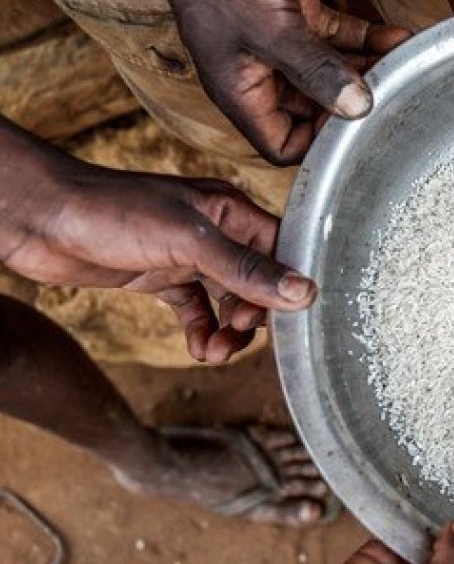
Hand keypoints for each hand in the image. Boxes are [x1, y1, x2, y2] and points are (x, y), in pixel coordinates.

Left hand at [2, 154, 315, 363]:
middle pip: (256, 282)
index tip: (285, 320)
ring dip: (227, 331)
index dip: (286, 286)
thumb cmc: (112, 212)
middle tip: (235, 338)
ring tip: (213, 353)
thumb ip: (245, 269)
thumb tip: (303, 292)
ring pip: (227, 300)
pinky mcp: (160, 277)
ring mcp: (187, 256)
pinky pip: (196, 310)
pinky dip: (201, 331)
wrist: (41, 217)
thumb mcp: (188, 242)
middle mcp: (215, 232)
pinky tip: (198, 348)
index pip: (280, 250)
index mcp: (230, 210)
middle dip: (252, 316)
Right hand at [74, 0, 409, 164]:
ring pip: (332, 71)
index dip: (321, 143)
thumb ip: (315, 72)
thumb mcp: (271, 31)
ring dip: (368, 70)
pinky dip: (367, 38)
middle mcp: (261, 73)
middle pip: (315, 109)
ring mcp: (281, 43)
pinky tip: (396, 36)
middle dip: (353, 105)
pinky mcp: (297, 12)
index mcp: (242, 92)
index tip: (360, 127)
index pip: (284, 144)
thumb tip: (356, 108)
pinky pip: (338, 36)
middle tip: (395, 97)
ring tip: (405, 67)